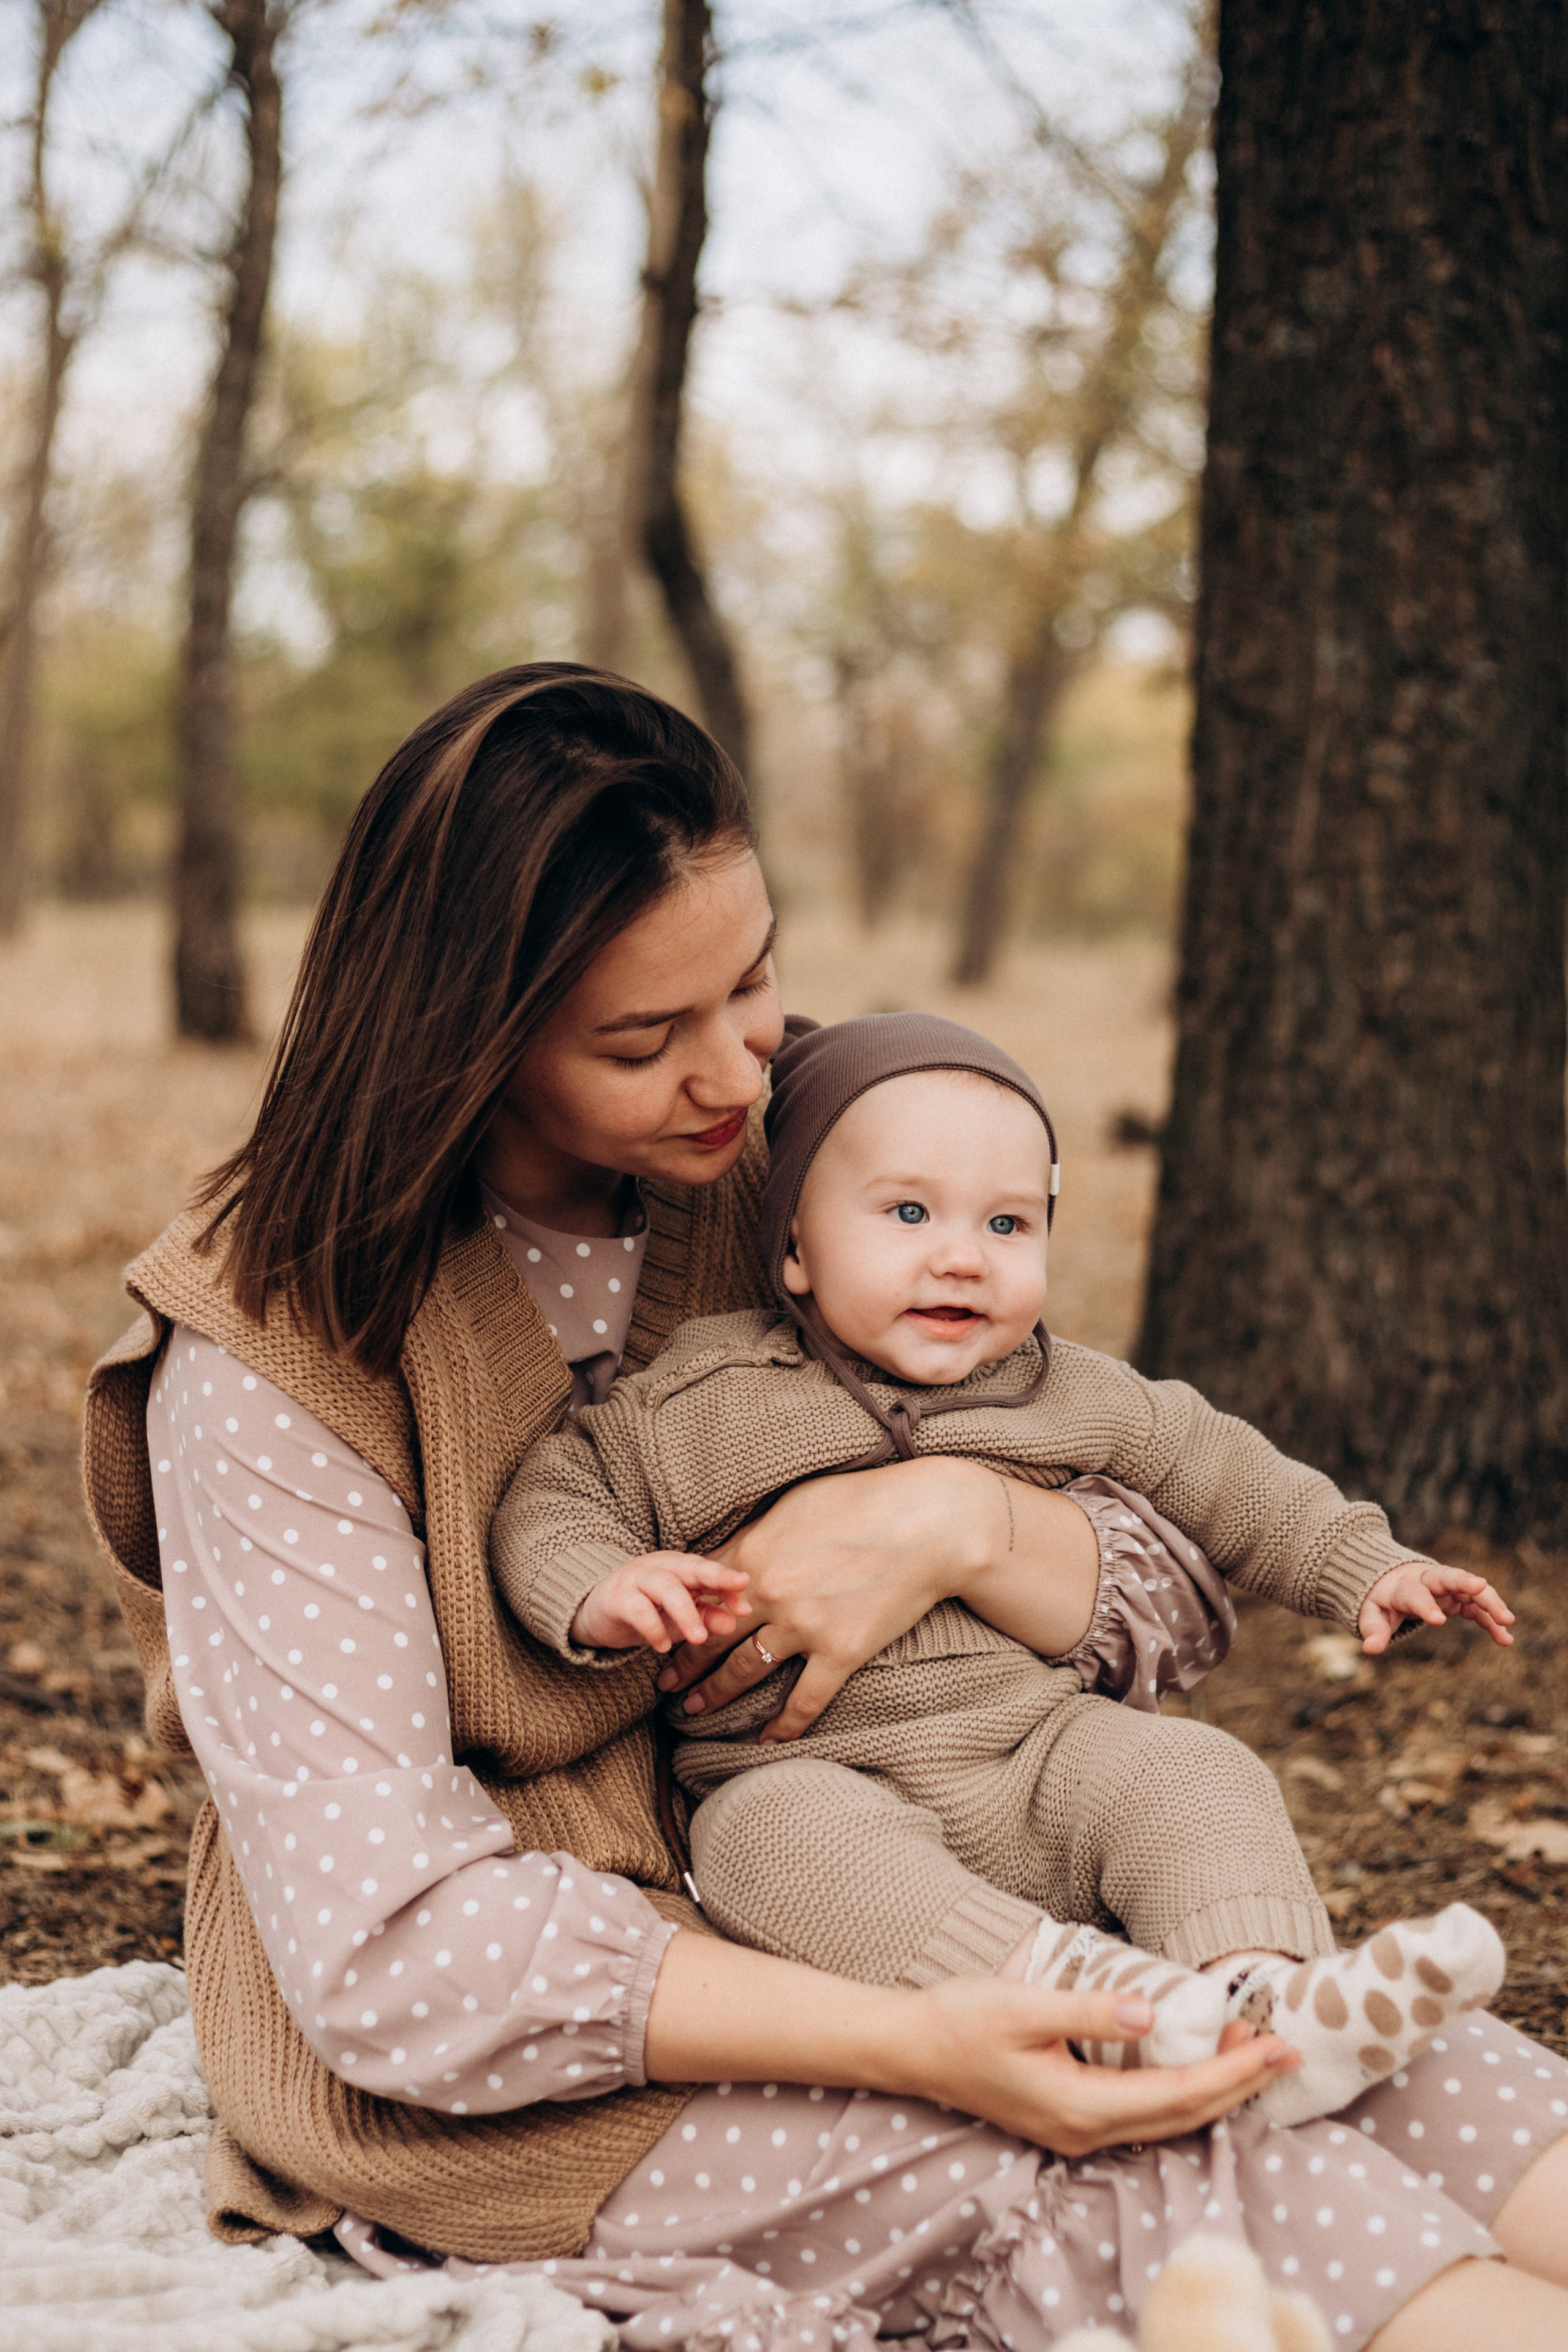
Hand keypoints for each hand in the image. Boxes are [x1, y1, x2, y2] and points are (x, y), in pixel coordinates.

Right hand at [571, 1552, 750, 1652]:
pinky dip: (653, 1628)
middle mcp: (660, 1567)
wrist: (595, 1610)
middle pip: (691, 1568)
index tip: (747, 1605)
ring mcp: (636, 1579)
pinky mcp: (616, 1598)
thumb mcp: (679, 1616)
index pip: (709, 1570)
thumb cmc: (645, 1609)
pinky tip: (663, 1645)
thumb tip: (733, 1623)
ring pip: (665, 1587)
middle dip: (716, 1582)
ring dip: (686, 1613)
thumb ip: (706, 1616)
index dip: (729, 1585)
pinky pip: (637, 1609)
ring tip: (699, 1638)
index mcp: (679, 1567)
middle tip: (737, 1608)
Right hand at [644, 1928, 1298, 2155]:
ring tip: (1251, 2055)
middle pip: (1183, 2116)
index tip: (1276, 2045)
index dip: (1234, 2073)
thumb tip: (1154, 2014)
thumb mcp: (1025, 2006)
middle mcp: (1085, 2131)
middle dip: (1239, 2085)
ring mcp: (1075, 2131)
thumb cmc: (961, 2020)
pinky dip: (1180, 2092)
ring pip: (1165, 2119)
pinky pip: (1142, 2112)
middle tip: (1285, 2050)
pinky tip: (1194, 2065)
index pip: (1180, 2096)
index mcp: (1081, 2107)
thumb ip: (1090, 2011)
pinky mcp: (1067, 2118)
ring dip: (1213, 2090)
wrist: (909, 2045)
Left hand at [653, 1454, 1002, 1740]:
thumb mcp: (797, 1505)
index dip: (676, 1616)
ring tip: (695, 1711)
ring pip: (745, 1671)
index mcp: (755, 1553)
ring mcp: (805, 1627)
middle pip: (712, 1638)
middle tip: (664, 1685)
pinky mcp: (841, 1652)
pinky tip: (767, 1740)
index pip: (699, 1594)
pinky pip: (804, 1700)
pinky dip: (783, 1725)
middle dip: (683, 1663)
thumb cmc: (864, 1501)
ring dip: (715, 1694)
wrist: (926, 1524)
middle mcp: (771, 1594)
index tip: (662, 1631)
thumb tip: (727, 1558)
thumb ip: (757, 1535)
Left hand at [1358, 1558, 1514, 1655]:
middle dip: (1464, 1581)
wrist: (1389, 1579)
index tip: (1437, 1621)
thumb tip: (1369, 1650)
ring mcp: (1446, 1588)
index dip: (1424, 1606)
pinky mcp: (1458, 1598)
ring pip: (1470, 1589)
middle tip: (1481, 1587)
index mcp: (1403, 1586)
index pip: (1414, 1594)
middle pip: (1447, 1576)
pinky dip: (1491, 1621)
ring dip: (1489, 1602)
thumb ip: (1372, 1630)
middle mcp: (1427, 1581)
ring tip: (1507, 1621)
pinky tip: (1505, 1639)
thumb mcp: (1370, 1613)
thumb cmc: (1380, 1599)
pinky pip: (1478, 1608)